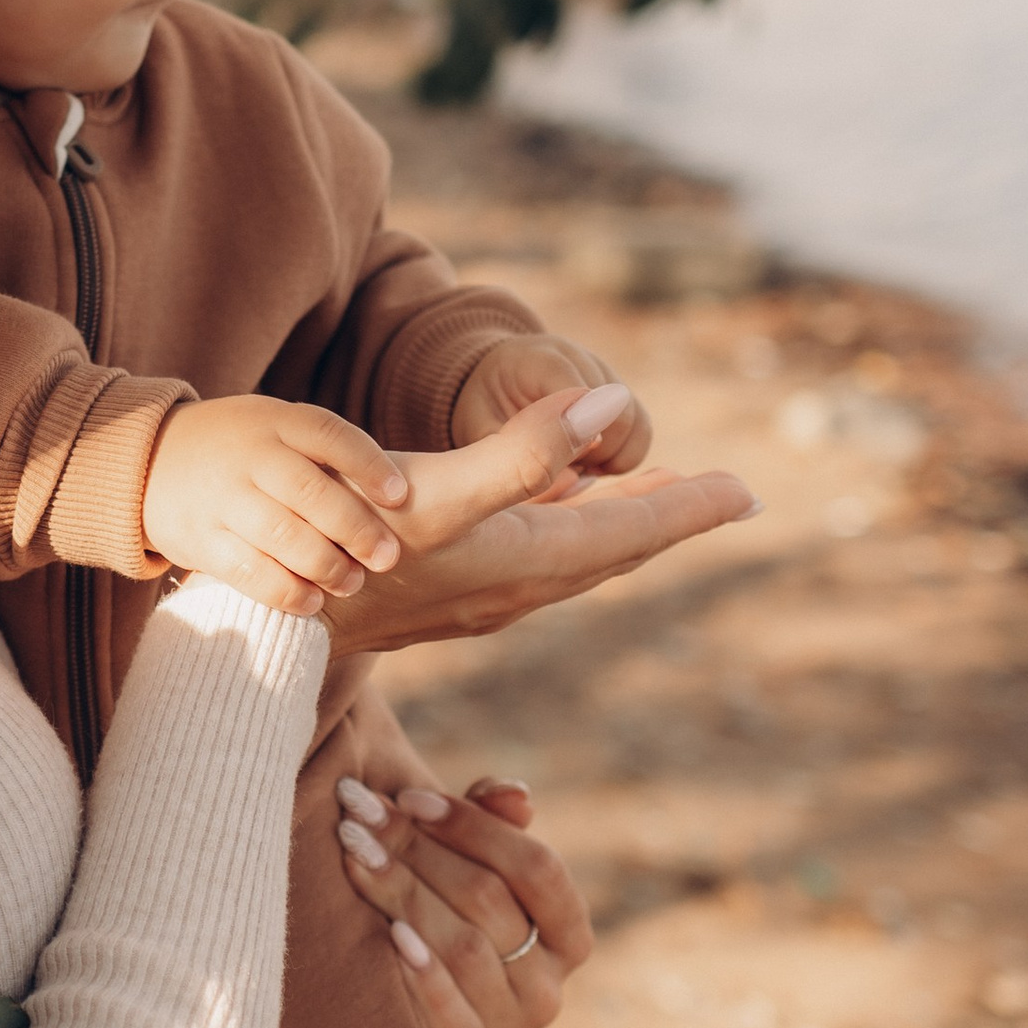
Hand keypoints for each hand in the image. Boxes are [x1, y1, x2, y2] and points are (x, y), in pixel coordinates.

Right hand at [142, 394, 409, 615]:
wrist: (146, 459)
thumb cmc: (238, 449)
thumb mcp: (273, 427)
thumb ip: (322, 453)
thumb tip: (398, 493)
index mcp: (276, 422)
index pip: (331, 436)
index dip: (369, 466)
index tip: (401, 496)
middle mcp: (249, 456)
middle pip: (310, 492)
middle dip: (355, 528)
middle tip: (387, 557)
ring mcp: (222, 498)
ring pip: (281, 535)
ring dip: (325, 565)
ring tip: (352, 583)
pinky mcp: (200, 539)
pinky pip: (247, 570)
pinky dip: (284, 590)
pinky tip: (312, 602)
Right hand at [324, 384, 756, 656]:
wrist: (279, 624)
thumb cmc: (356, 552)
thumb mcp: (443, 493)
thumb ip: (527, 449)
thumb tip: (612, 403)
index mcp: (529, 562)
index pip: (635, 535)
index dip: (693, 508)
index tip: (748, 493)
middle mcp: (517, 587)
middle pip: (615, 547)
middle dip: (668, 515)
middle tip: (722, 494)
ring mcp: (483, 595)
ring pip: (577, 552)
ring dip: (618, 521)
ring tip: (655, 493)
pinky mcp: (452, 592)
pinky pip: (537, 554)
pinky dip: (568, 526)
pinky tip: (554, 505)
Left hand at [332, 774, 591, 1027]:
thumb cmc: (444, 937)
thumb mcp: (475, 884)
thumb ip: (492, 832)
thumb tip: (515, 795)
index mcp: (566, 935)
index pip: (537, 868)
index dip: (474, 827)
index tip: (407, 796)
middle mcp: (548, 984)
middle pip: (489, 900)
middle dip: (416, 848)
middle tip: (356, 814)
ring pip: (464, 948)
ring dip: (403, 893)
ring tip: (352, 855)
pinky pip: (454, 1021)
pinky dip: (425, 977)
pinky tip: (389, 938)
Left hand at [453, 331, 652, 475]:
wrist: (496, 382)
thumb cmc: (484, 409)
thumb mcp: (478, 430)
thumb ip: (514, 453)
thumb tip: (573, 477)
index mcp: (539, 359)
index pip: (579, 391)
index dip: (576, 435)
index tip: (560, 463)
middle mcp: (582, 359)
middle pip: (617, 413)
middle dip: (593, 455)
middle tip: (560, 470)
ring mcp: (607, 376)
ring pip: (636, 425)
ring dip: (609, 460)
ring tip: (571, 468)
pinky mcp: (620, 398)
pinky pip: (641, 434)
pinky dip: (622, 459)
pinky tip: (588, 466)